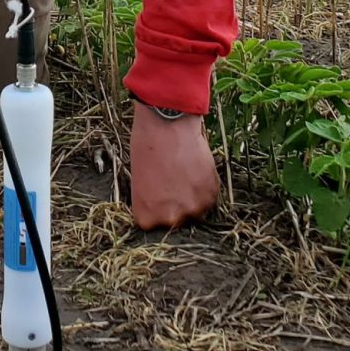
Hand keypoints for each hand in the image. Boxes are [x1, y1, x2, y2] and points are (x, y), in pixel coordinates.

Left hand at [129, 101, 219, 229]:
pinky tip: (195, 168)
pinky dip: (204, 187)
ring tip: (184, 172)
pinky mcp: (210, 196)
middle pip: (176, 219)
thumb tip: (166, 210)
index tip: (155, 190)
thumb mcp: (139, 182)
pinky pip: (208, 198)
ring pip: (195, 210)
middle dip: (175, 204)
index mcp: (147, 218)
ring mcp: (192, 210)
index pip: (153, 224)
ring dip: (192, 197)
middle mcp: (170, 219)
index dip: (155, 205)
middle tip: (172, 180)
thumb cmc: (146, 148)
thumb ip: (153, 203)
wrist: (167, 126)